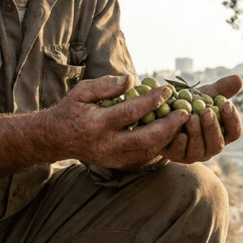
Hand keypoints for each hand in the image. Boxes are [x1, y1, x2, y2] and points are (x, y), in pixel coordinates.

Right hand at [43, 75, 190, 169]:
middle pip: (145, 138)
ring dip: (168, 137)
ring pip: (149, 150)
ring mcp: (114, 157)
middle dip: (168, 126)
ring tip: (181, 122)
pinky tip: (169, 132)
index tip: (166, 90)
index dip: (151, 100)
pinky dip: (159, 144)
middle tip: (184, 113)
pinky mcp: (119, 163)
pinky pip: (145, 155)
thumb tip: (131, 79)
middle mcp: (107, 144)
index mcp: (97, 124)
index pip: (130, 112)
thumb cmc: (71, 110)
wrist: (57, 139)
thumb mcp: (82, 91)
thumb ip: (106, 85)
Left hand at [160, 74, 242, 163]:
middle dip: (212, 127)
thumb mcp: (204, 96)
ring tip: (191, 117)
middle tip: (206, 112)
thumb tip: (239, 79)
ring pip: (199, 149)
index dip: (232, 119)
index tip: (226, 103)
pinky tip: (180, 133)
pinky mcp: (176, 155)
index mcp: (222, 133)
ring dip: (196, 134)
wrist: (164, 114)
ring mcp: (194, 154)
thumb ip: (221, 89)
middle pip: (217, 143)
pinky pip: (180, 152)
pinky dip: (180, 143)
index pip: (234, 131)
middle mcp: (210, 146)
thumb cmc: (190, 105)